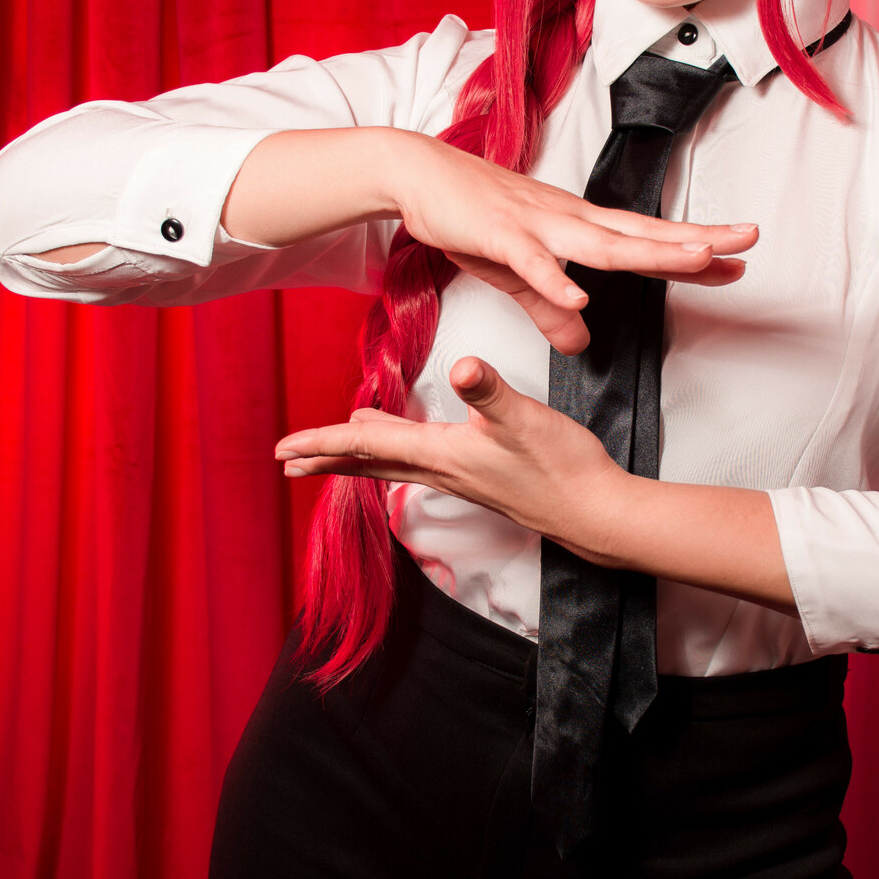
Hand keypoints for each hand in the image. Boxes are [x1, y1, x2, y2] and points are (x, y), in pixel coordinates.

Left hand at [275, 356, 624, 558]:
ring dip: (357, 457)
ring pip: (393, 465)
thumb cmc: (561, 467)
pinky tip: (404, 449)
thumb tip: (461, 367)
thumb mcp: (524, 418)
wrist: (593, 512)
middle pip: (370, 463)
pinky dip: (395, 456)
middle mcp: (444, 471)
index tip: (285, 449)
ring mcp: (461, 477)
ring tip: (330, 451)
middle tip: (285, 461)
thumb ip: (489, 391)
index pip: (369, 447)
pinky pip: (418, 466)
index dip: (324, 442)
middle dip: (325, 459)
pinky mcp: (479, 477)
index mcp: (443, 454)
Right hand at [388, 131, 757, 353]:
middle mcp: (568, 221)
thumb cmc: (470, 217)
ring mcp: (537, 225)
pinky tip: (581, 298)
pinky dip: (556, 280)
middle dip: (697, 240)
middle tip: (748, 240)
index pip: (645, 240)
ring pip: (602, 243)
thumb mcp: (515, 275)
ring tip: (697, 259)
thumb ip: (549, 309)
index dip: (692, 250)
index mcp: (577, 228)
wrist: (418, 175)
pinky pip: (532, 262)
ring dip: (652, 251)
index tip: (738, 259)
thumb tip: (581, 338)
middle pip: (642, 234)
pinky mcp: (499, 235)